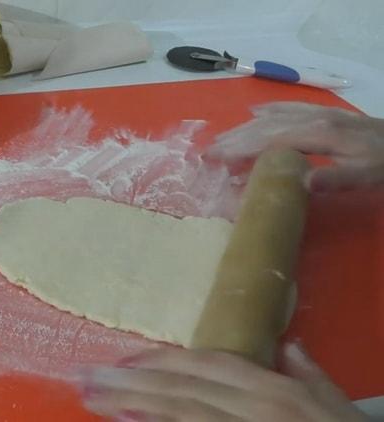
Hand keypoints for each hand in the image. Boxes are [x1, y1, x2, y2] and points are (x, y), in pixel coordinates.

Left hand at [78, 342, 367, 420]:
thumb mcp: (334, 406)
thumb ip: (309, 377)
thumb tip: (293, 349)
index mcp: (273, 389)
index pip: (207, 364)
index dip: (161, 359)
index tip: (125, 358)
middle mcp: (254, 406)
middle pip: (180, 387)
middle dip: (130, 379)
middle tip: (84, 375)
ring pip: (178, 413)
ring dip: (130, 403)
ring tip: (91, 397)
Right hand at [206, 102, 383, 191]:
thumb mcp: (367, 176)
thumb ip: (336, 179)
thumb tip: (300, 183)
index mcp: (319, 134)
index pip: (269, 140)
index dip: (239, 148)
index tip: (213, 158)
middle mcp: (313, 118)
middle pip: (265, 126)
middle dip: (234, 138)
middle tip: (206, 152)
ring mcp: (319, 113)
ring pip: (273, 116)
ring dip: (244, 127)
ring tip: (221, 138)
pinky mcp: (326, 113)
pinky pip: (290, 107)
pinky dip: (268, 110)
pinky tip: (255, 112)